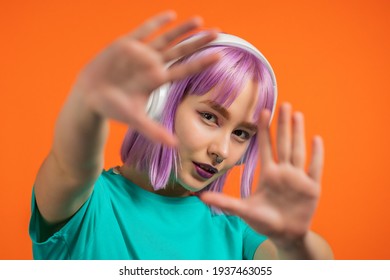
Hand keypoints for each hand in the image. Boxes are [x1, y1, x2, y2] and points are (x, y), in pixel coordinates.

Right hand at [75, 11, 218, 145]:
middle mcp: (153, 65)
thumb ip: (154, 131)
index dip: (202, 63)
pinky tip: (171, 15)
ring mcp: (140, 53)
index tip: (220, 57)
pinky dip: (157, 22)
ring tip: (199, 20)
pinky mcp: (126, 44)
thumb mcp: (135, 120)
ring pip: (166, 38)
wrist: (90, 96)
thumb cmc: (114, 109)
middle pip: (181, 51)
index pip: (184, 70)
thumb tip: (174, 146)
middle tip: (217, 32)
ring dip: (182, 29)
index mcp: (158, 80)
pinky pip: (144, 30)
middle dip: (198, 42)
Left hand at [201, 103, 323, 246]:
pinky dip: (316, 155)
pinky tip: (316, 139)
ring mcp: (298, 178)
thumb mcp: (243, 210)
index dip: (265, 130)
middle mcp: (284, 172)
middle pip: (284, 143)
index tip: (263, 111)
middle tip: (284, 104)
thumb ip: (225, 202)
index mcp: (269, 174)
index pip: (266, 147)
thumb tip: (201, 197)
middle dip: (283, 124)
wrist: (284, 235)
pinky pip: (315, 168)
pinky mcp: (312, 188)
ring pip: (298, 151)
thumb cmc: (264, 221)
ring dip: (298, 133)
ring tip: (297, 115)